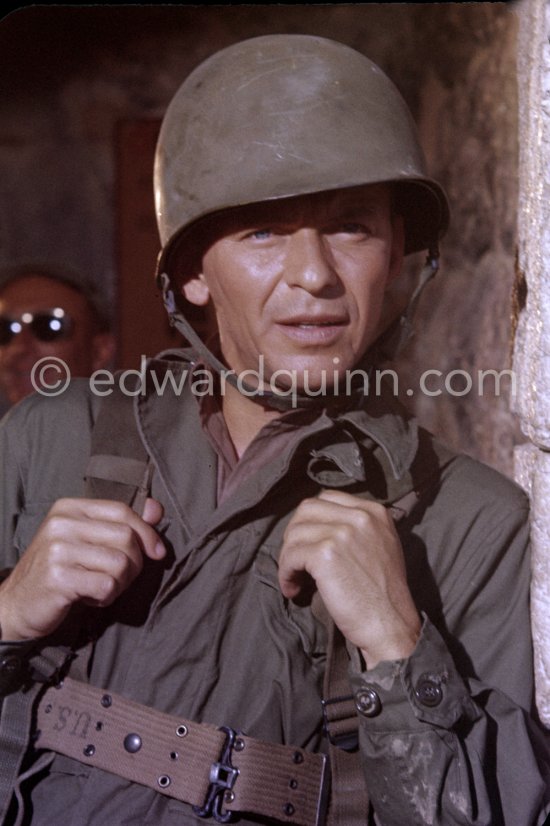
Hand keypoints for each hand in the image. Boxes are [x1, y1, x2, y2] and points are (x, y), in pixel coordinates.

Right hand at [0, 497, 164, 641]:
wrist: (15, 605)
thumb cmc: (59, 571)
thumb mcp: (86, 541)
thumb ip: (121, 524)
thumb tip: (156, 509)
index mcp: (69, 507)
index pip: (122, 510)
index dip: (147, 532)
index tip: (157, 552)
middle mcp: (61, 523)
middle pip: (126, 538)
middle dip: (133, 564)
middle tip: (116, 578)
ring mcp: (57, 549)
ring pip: (120, 564)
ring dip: (119, 584)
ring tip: (98, 587)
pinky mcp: (57, 578)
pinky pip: (106, 586)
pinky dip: (105, 597)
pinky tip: (88, 598)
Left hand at [278, 490, 420, 668]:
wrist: (391, 625)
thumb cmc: (383, 594)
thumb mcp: (381, 546)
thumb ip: (356, 528)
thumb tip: (316, 525)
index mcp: (374, 511)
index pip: (327, 499)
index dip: (311, 521)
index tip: (308, 544)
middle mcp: (360, 515)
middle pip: (307, 510)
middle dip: (295, 534)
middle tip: (297, 561)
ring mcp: (342, 532)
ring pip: (295, 533)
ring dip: (288, 557)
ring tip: (295, 579)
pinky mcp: (326, 553)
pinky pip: (291, 555)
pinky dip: (286, 573)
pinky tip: (293, 588)